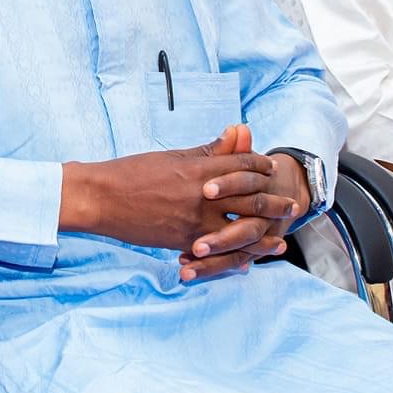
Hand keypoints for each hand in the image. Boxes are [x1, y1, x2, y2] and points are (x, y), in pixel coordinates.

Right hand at [60, 124, 301, 279]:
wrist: (101, 198)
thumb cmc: (133, 172)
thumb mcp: (173, 156)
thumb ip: (209, 150)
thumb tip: (237, 131)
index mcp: (200, 168)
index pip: (244, 166)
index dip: (262, 168)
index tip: (272, 171)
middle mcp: (203, 195)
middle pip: (251, 199)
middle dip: (275, 204)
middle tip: (291, 207)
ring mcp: (194, 221)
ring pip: (241, 231)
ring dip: (264, 236)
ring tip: (279, 239)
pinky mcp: (183, 242)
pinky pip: (218, 252)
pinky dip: (236, 257)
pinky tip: (248, 261)